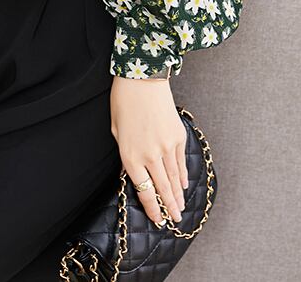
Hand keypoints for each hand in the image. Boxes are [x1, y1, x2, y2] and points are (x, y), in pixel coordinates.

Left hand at [110, 76, 188, 226]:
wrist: (143, 79)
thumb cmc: (123, 102)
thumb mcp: (116, 131)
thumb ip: (125, 155)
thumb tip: (132, 172)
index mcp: (131, 156)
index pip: (144, 190)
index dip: (152, 208)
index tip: (158, 220)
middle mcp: (150, 155)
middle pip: (162, 188)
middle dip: (169, 207)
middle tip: (174, 221)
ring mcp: (167, 146)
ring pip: (174, 178)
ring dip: (178, 195)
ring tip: (181, 208)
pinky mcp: (178, 136)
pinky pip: (181, 162)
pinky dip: (183, 175)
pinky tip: (183, 184)